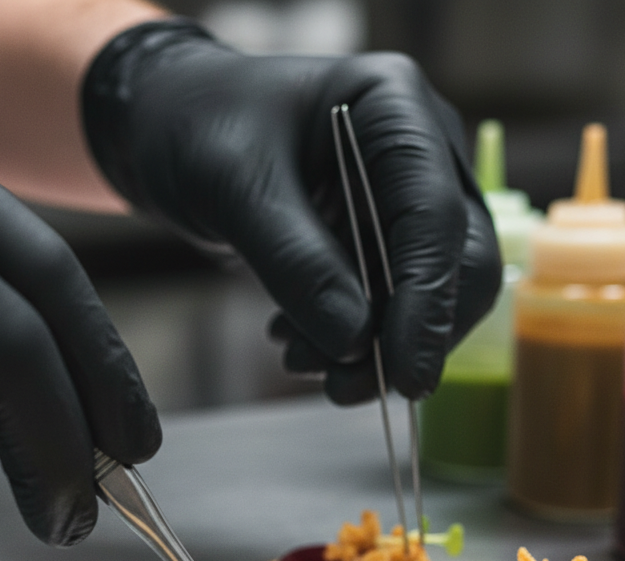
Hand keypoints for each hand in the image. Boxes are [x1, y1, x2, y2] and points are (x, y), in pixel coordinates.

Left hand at [82, 19, 500, 403]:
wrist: (168, 127)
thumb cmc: (197, 128)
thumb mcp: (234, 187)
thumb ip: (295, 260)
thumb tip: (355, 341)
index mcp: (395, 109)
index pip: (437, 217)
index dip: (427, 305)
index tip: (404, 376)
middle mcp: (418, 151)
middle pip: (456, 262)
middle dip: (405, 335)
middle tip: (340, 386)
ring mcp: (402, 197)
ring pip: (423, 294)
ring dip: (369, 344)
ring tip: (294, 356)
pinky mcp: (378, 238)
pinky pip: (385, 303)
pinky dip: (346, 335)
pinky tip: (291, 338)